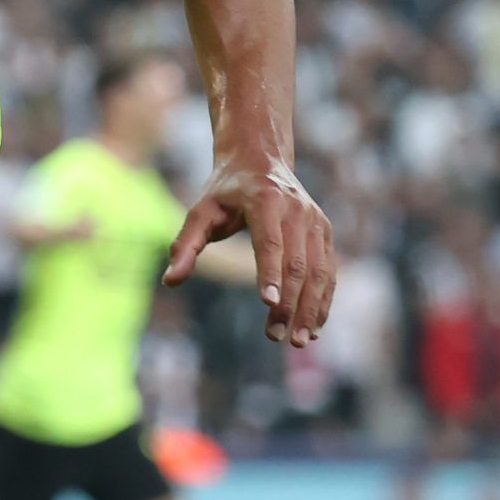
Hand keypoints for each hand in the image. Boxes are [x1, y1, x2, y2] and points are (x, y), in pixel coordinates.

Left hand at [162, 156, 334, 346]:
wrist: (261, 158)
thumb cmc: (225, 190)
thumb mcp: (201, 211)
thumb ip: (186, 245)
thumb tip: (170, 281)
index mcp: (264, 200)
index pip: (270, 242)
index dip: (269, 273)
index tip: (268, 304)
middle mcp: (296, 209)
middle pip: (297, 263)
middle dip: (289, 303)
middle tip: (276, 336)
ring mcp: (315, 221)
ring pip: (319, 271)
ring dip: (311, 308)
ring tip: (298, 340)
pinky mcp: (325, 232)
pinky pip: (329, 270)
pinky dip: (324, 299)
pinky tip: (314, 326)